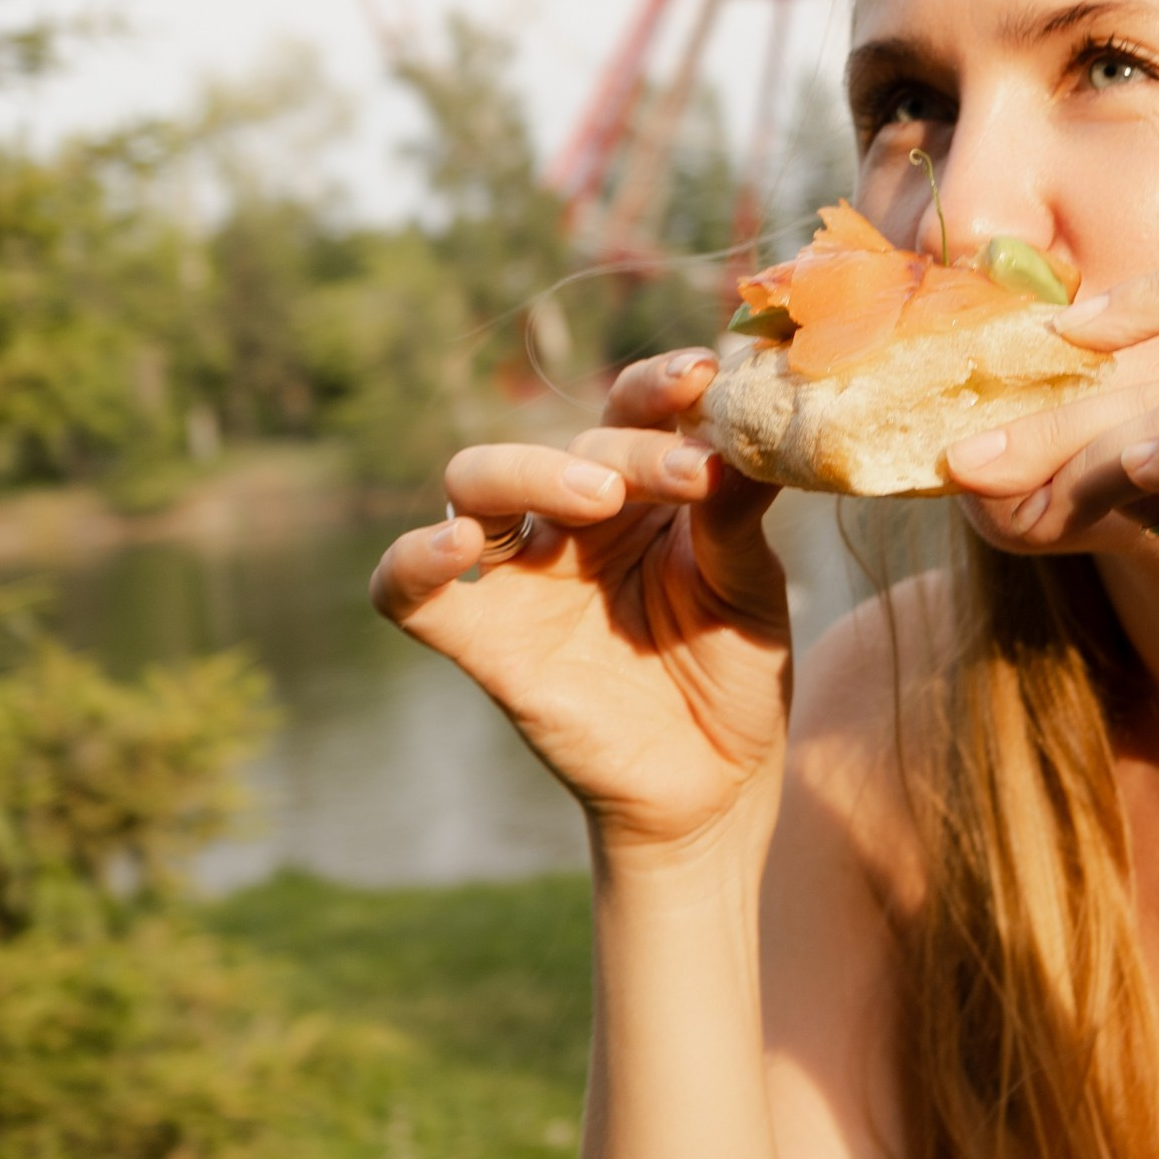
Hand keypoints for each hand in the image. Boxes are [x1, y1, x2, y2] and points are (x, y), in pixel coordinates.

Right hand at [370, 350, 792, 860]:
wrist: (715, 783)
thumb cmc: (734, 669)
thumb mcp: (751, 584)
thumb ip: (737, 510)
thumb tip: (752, 433)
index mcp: (640, 489)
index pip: (631, 410)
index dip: (658, 385)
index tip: (703, 375)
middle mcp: (571, 519)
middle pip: (559, 444)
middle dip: (620, 449)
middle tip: (680, 477)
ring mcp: (521, 577)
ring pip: (473, 485)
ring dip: (526, 473)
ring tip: (596, 498)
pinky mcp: (483, 641)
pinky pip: (406, 593)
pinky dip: (413, 560)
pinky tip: (455, 547)